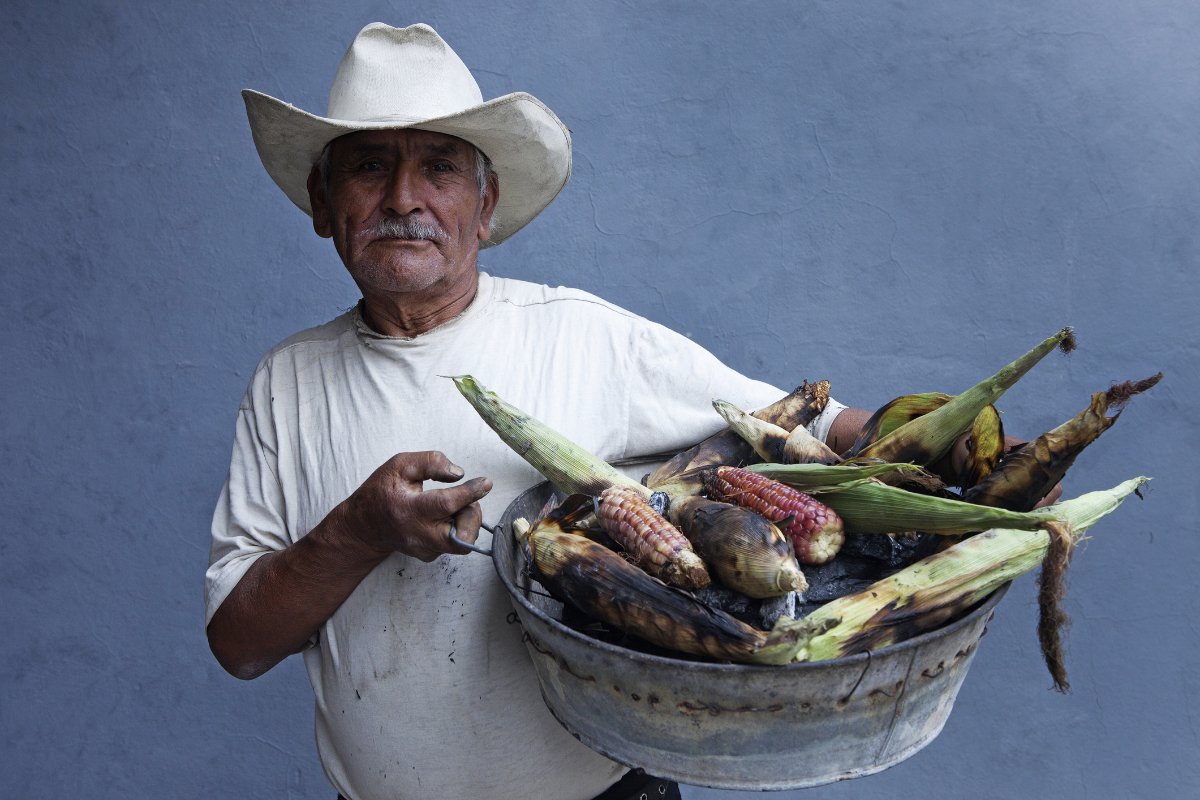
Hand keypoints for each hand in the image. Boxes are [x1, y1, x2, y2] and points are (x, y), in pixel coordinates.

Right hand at [334, 451, 492, 561]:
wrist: (364, 525)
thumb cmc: (382, 491)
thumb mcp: (400, 465)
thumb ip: (431, 462)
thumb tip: (459, 473)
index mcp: (409, 509)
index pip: (446, 503)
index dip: (470, 492)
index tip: (485, 483)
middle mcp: (418, 535)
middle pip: (463, 536)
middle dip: (472, 515)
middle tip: (464, 499)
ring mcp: (424, 549)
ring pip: (463, 542)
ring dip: (466, 521)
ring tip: (451, 507)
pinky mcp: (430, 555)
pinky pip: (455, 544)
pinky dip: (457, 529)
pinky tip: (443, 518)